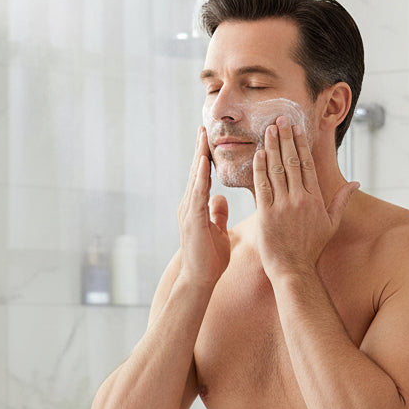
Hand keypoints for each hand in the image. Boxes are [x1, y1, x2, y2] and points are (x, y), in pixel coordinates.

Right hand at [177, 126, 230, 287]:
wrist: (199, 280)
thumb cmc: (209, 260)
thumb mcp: (218, 231)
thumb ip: (217, 213)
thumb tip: (220, 198)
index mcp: (197, 208)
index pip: (202, 178)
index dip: (205, 159)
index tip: (209, 141)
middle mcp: (189, 206)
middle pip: (195, 173)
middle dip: (199, 151)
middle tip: (203, 128)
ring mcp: (189, 212)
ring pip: (194, 179)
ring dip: (199, 157)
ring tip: (202, 137)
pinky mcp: (192, 219)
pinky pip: (197, 193)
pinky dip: (200, 177)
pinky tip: (203, 162)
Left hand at [253, 116, 356, 278]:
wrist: (293, 269)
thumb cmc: (311, 248)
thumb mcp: (331, 224)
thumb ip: (341, 200)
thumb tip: (356, 183)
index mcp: (315, 199)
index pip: (308, 164)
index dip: (300, 144)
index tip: (296, 128)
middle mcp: (300, 199)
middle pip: (292, 162)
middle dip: (285, 138)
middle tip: (280, 119)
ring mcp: (282, 206)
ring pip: (277, 170)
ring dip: (272, 147)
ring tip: (268, 130)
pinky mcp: (266, 214)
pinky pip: (263, 186)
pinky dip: (260, 168)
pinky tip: (259, 153)